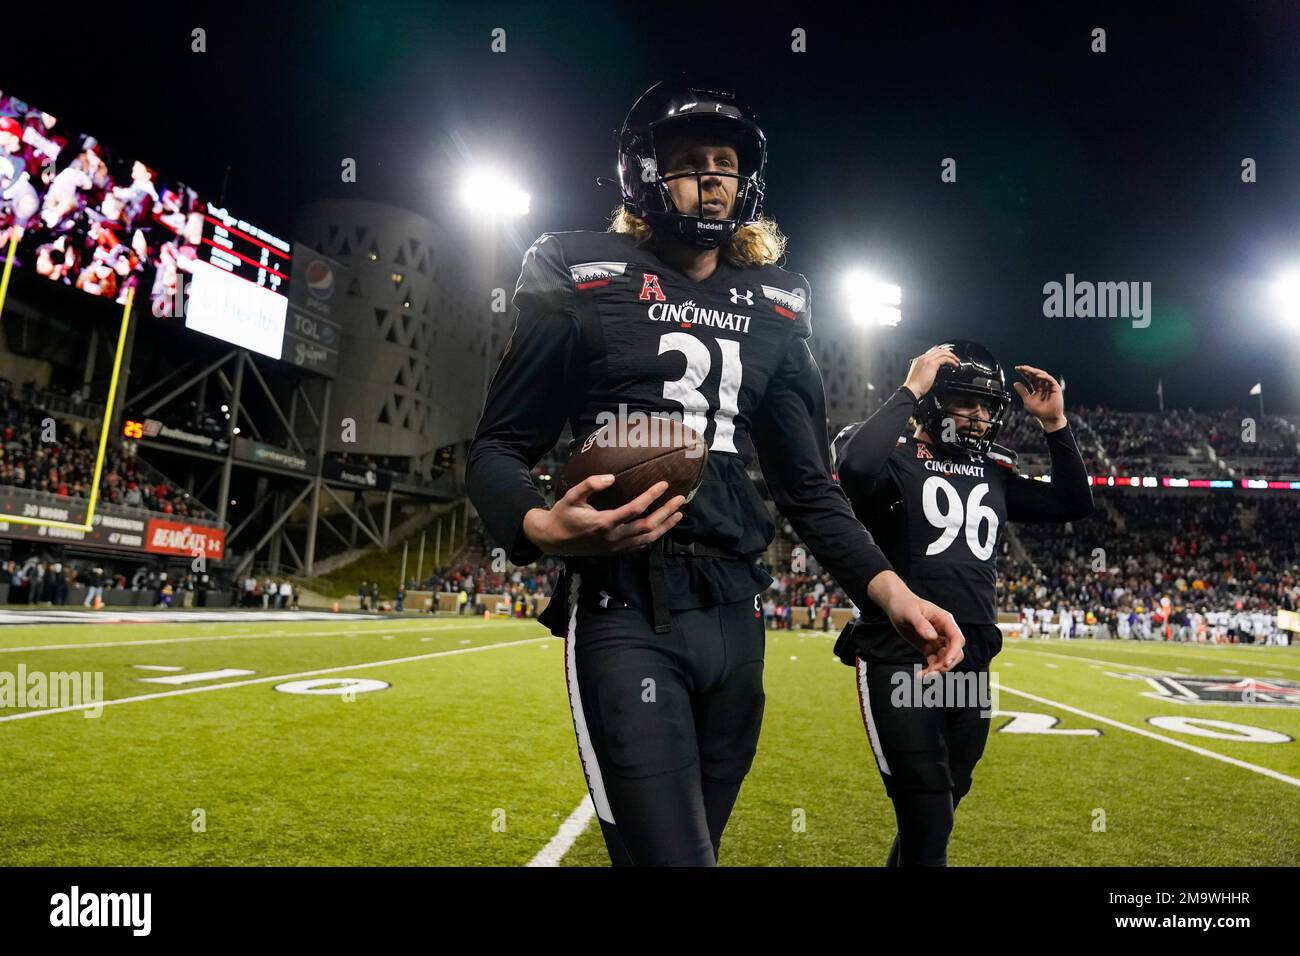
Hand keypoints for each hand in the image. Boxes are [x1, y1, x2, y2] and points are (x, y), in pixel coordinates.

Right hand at [523, 476, 685, 556]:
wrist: (553, 540)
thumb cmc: (563, 514)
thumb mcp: (571, 496)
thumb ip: (590, 484)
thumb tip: (611, 477)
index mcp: (604, 523)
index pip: (635, 509)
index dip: (651, 496)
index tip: (664, 484)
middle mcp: (614, 537)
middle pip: (648, 526)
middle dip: (666, 512)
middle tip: (681, 499)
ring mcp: (616, 547)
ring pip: (648, 539)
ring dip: (665, 526)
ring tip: (678, 513)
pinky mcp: (616, 551)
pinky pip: (641, 545)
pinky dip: (654, 536)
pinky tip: (662, 527)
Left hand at [867, 571, 964, 675]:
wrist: (896, 605)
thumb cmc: (904, 605)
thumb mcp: (910, 612)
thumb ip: (920, 624)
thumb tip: (932, 637)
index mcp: (945, 620)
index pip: (957, 639)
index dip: (954, 652)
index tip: (945, 663)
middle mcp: (945, 632)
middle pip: (956, 652)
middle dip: (946, 664)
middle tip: (931, 672)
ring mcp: (939, 641)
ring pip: (946, 660)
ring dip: (938, 670)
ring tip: (923, 676)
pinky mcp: (930, 648)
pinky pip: (935, 662)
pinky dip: (930, 670)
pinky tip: (920, 675)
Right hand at [902, 346, 959, 399]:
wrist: (912, 389)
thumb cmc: (915, 386)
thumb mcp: (920, 375)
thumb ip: (926, 370)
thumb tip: (934, 371)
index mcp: (918, 360)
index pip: (932, 352)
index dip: (941, 353)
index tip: (947, 357)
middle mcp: (922, 358)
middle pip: (938, 350)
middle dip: (947, 353)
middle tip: (954, 358)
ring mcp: (927, 360)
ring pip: (942, 352)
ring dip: (951, 356)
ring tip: (956, 361)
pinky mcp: (932, 364)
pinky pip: (945, 358)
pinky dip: (951, 360)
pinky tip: (954, 365)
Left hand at [1012, 365, 1065, 429]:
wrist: (1048, 418)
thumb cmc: (1039, 411)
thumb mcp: (1027, 401)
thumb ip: (1022, 392)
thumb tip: (1015, 383)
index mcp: (1037, 388)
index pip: (1030, 378)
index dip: (1024, 372)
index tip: (1017, 369)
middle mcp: (1043, 386)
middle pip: (1035, 375)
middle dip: (1028, 370)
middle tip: (1020, 367)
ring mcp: (1049, 386)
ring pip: (1042, 375)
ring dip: (1034, 372)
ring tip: (1027, 370)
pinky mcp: (1055, 388)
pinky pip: (1049, 379)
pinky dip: (1043, 376)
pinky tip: (1036, 375)